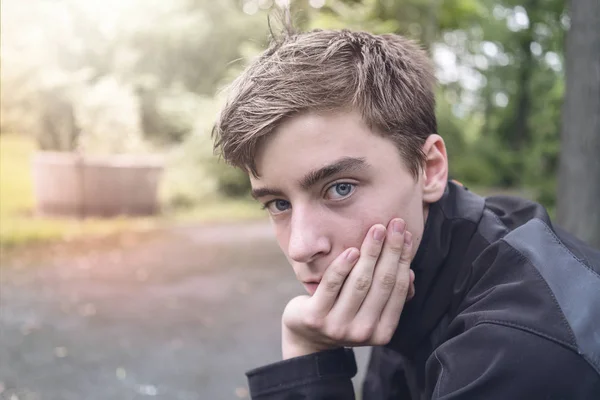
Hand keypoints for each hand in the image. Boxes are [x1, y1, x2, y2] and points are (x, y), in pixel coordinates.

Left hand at [281, 218, 414, 358]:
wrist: (307, 336)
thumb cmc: (344, 315)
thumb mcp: (370, 313)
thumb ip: (389, 298)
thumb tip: (409, 273)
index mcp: (382, 332)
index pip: (398, 289)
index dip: (403, 259)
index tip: (407, 235)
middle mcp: (363, 332)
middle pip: (382, 283)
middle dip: (391, 250)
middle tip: (396, 224)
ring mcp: (338, 326)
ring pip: (360, 282)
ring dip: (371, 252)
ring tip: (377, 230)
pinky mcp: (316, 316)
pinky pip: (332, 285)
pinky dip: (343, 266)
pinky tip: (352, 250)